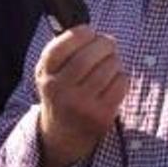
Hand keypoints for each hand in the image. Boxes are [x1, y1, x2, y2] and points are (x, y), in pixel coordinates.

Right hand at [35, 26, 128, 166]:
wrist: (63, 134)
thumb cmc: (62, 92)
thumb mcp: (51, 72)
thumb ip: (63, 50)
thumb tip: (93, 32)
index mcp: (45, 75)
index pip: (62, 46)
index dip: (81, 34)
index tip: (90, 32)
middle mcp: (60, 90)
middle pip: (89, 56)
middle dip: (105, 44)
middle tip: (109, 44)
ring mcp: (81, 105)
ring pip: (108, 68)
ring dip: (115, 60)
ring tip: (110, 64)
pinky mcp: (100, 116)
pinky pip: (121, 84)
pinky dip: (122, 77)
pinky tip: (113, 82)